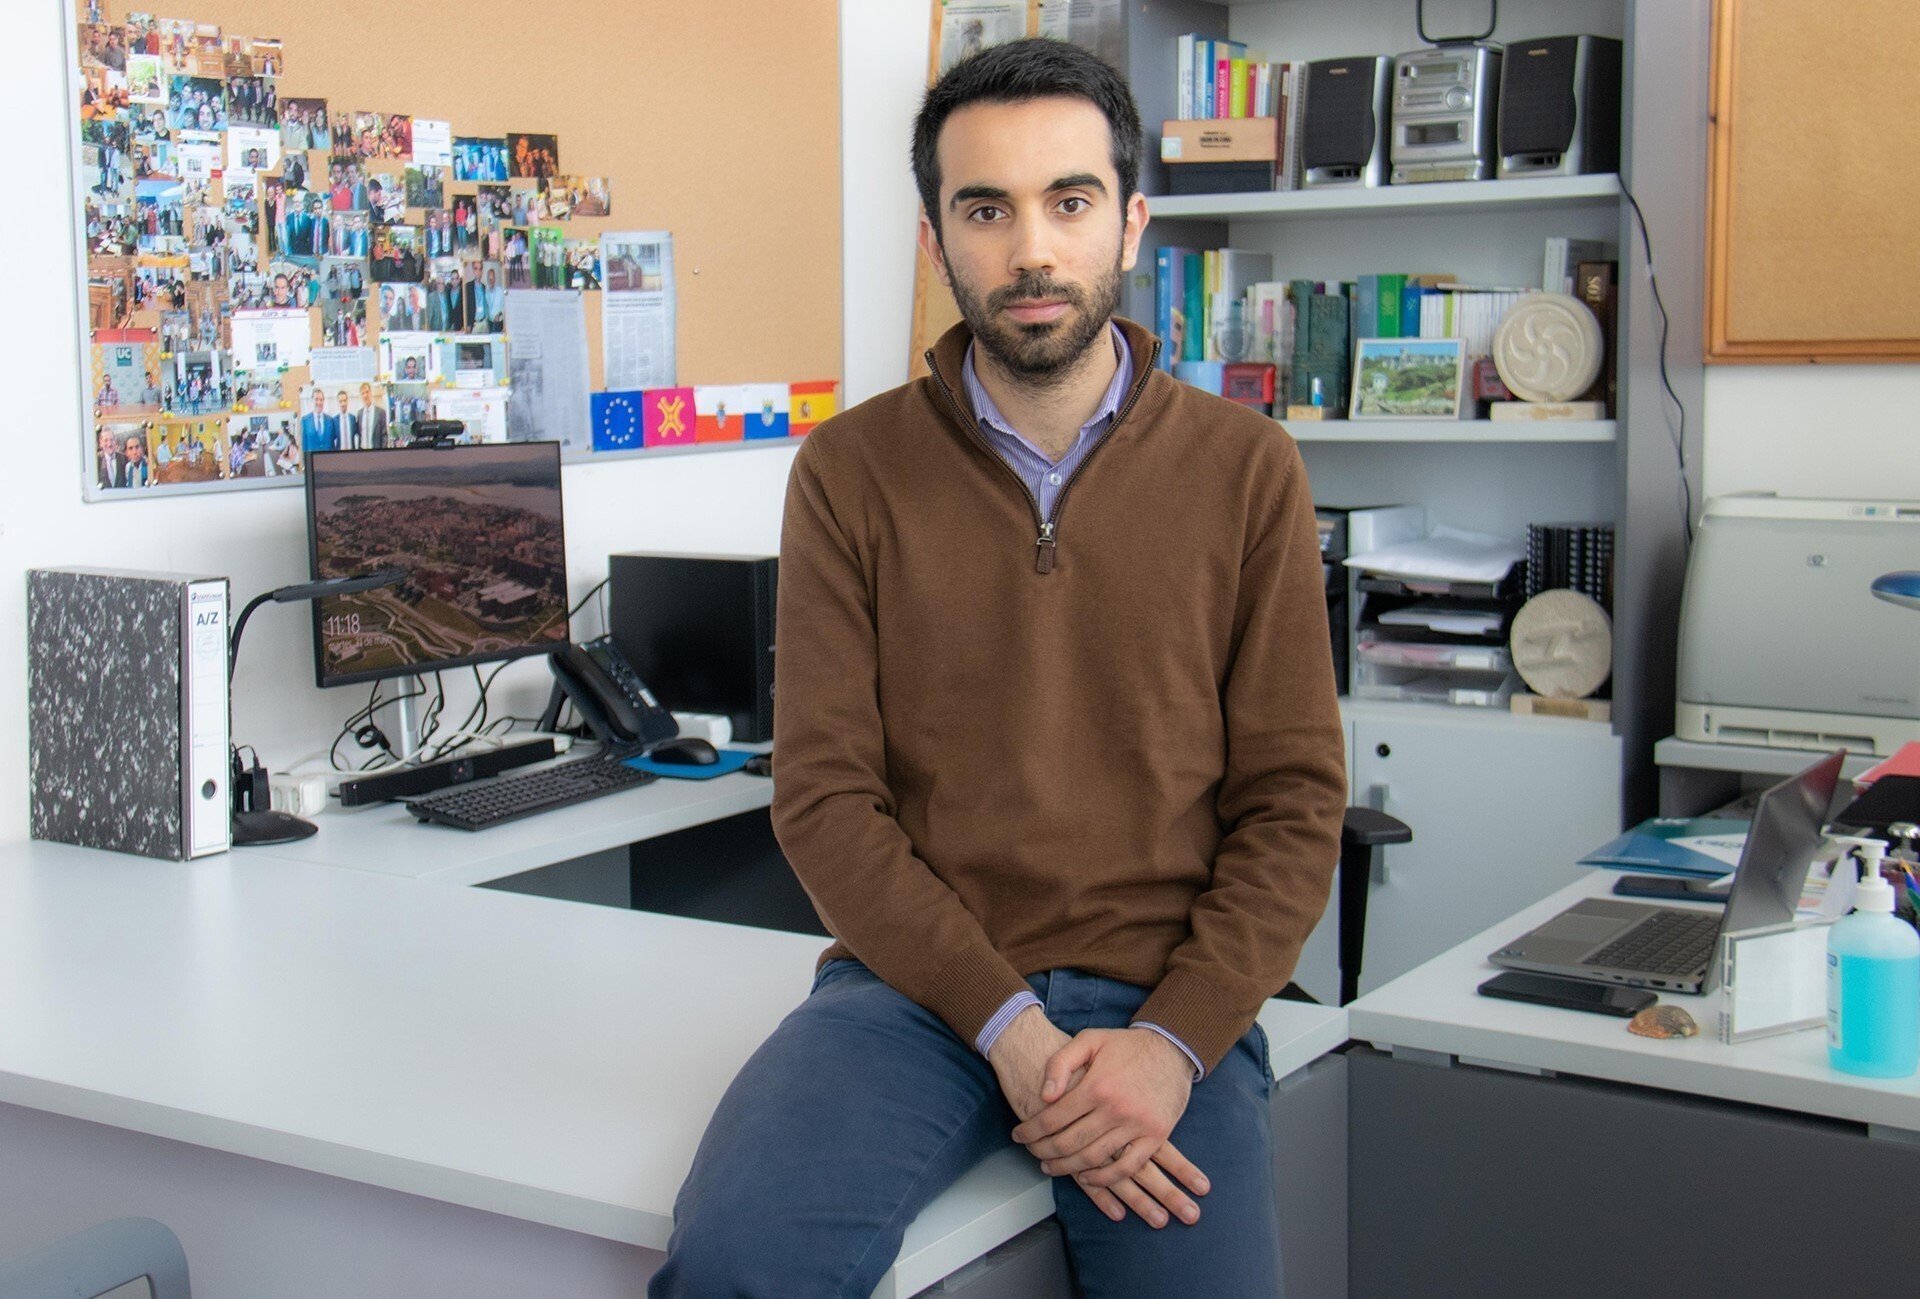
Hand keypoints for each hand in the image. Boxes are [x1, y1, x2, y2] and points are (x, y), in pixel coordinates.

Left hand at [1011, 1028, 1195, 1190]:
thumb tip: (1044, 1095)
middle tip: (1032, 1152)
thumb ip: (1061, 1063)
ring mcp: (1137, 1125)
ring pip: (1094, 1158)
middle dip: (1044, 1151)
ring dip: (1067, 1168)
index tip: (1018, 1136)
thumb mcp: (1090, 1039)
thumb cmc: (1127, 1045)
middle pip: (1069, 1142)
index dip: (1031, 1130)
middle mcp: (1115, 1109)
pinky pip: (1127, 1167)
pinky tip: (1086, 1176)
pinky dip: (1104, 1178)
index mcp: (1096, 1086)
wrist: (1173, 1048)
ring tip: (1051, 1166)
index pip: (1053, 1118)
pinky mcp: (1155, 1136)